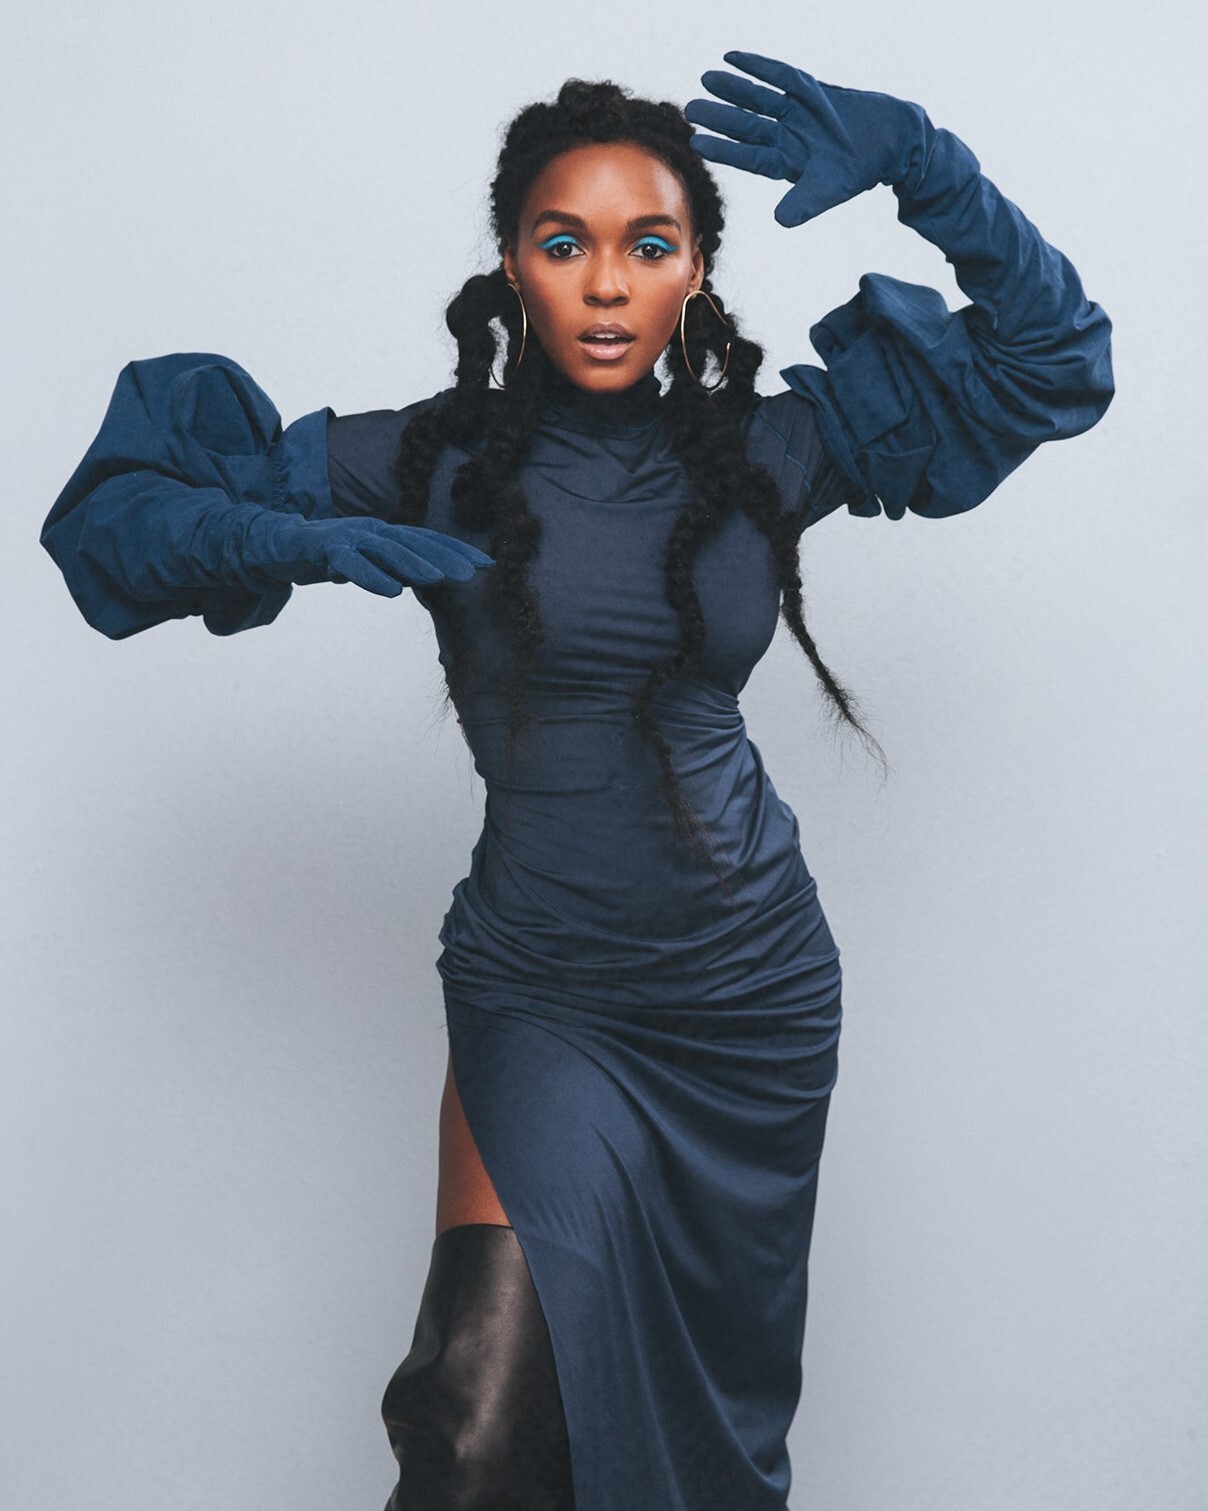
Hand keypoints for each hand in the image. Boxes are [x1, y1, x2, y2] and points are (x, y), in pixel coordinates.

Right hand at [239, 513, 493, 595]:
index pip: (428, 540)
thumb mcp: (367, 564)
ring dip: (415, 563)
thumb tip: (425, 579)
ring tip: (441, 579)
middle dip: (446, 555)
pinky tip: (392, 591)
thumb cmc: (326, 556)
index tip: (488, 564)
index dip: (457, 550)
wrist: (274, 544)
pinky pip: (350, 563)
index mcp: (385, 533)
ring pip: (387, 549)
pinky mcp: (323, 548)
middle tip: (473, 572)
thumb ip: (393, 568)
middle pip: (415, 541)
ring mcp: (348, 536)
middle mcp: (371, 529)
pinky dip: (372, 575)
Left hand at [684, 51, 925, 226]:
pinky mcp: (811, 90)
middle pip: (746, 125)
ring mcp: (797, 112)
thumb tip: (780, 221)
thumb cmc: (859, 169)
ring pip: (758, 99)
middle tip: (690, 109)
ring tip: (705, 79)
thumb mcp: (829, 190)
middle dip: (719, 116)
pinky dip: (758, 66)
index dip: (724, 149)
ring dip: (733, 89)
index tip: (697, 142)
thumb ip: (803, 204)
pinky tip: (732, 57)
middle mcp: (786, 136)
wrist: (892, 139)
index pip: (748, 156)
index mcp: (786, 163)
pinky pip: (780, 76)